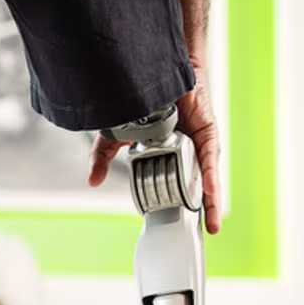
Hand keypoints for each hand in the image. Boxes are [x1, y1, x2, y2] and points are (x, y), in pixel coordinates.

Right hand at [88, 53, 221, 234]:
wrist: (154, 72)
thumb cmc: (142, 99)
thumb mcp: (116, 134)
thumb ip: (104, 157)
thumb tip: (92, 181)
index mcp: (168, 155)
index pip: (173, 184)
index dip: (175, 204)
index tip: (175, 225)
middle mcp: (186, 152)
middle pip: (194, 186)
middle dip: (200, 211)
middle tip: (200, 233)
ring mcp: (198, 143)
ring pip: (206, 177)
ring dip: (210, 201)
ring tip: (211, 224)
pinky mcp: (206, 132)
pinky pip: (209, 158)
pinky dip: (210, 175)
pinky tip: (210, 191)